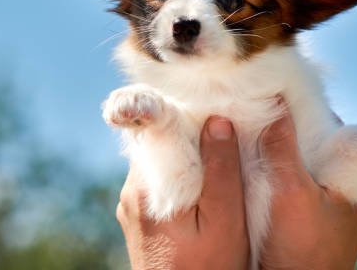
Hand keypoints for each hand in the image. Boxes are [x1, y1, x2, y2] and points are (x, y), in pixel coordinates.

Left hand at [116, 117, 248, 269]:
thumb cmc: (208, 269)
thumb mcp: (224, 222)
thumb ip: (221, 172)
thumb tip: (218, 121)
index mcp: (148, 187)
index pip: (155, 128)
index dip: (181, 111)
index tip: (208, 102)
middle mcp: (132, 191)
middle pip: (159, 143)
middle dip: (188, 132)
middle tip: (221, 126)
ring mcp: (132, 205)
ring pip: (159, 162)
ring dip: (185, 154)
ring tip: (216, 152)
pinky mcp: (138, 217)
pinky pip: (158, 181)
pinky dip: (179, 174)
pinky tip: (202, 182)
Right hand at [258, 107, 356, 269]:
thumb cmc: (302, 253)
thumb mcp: (291, 196)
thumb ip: (283, 150)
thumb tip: (274, 103)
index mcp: (352, 175)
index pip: (330, 124)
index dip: (301, 104)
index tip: (271, 87)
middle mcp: (338, 181)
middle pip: (308, 137)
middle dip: (281, 120)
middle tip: (250, 101)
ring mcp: (317, 194)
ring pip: (292, 154)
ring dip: (270, 141)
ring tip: (243, 120)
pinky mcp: (298, 206)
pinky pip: (281, 172)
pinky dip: (265, 160)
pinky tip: (243, 151)